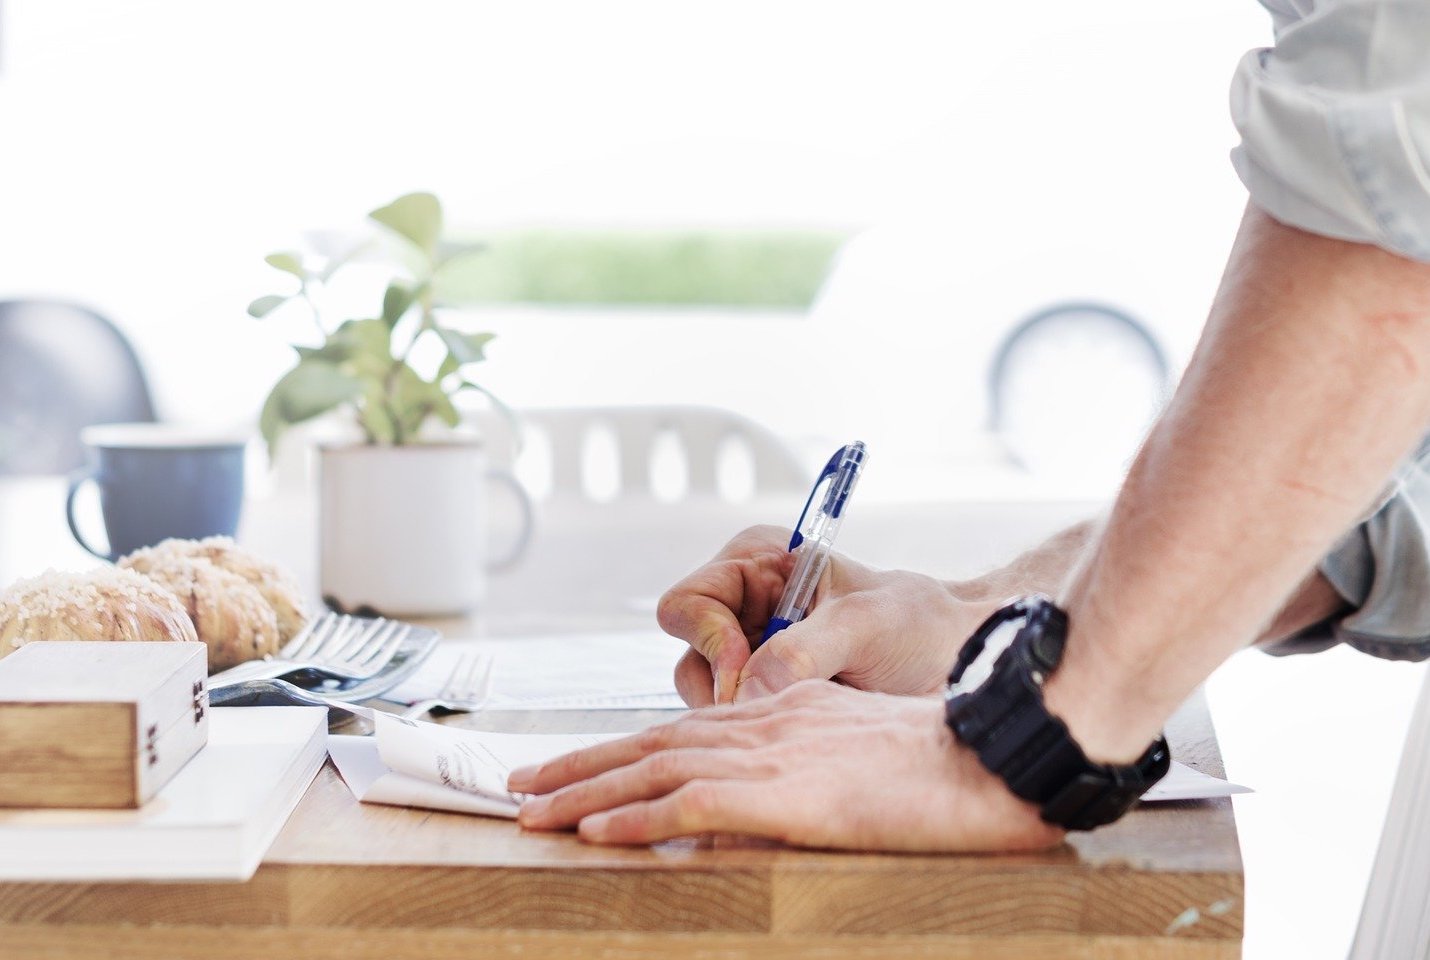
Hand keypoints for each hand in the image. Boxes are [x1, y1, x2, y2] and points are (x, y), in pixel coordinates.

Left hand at [509, 680, 1062, 851]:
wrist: (986, 755)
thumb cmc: (940, 758)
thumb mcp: (860, 749)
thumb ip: (806, 762)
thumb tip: (764, 797)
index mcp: (780, 712)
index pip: (679, 729)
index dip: (618, 747)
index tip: (573, 766)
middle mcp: (761, 724)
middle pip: (649, 743)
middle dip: (579, 765)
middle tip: (520, 784)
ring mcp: (769, 756)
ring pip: (653, 769)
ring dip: (584, 792)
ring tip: (530, 811)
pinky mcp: (782, 793)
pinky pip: (689, 804)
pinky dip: (634, 817)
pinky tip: (594, 832)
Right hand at [657, 525, 998, 704]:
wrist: (960, 662)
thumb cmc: (918, 625)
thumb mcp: (865, 625)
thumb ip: (803, 651)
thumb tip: (747, 690)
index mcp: (756, 564)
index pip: (688, 603)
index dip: (710, 640)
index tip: (748, 671)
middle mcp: (742, 608)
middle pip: (690, 656)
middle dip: (726, 688)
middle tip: (776, 707)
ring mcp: (751, 656)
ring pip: (707, 698)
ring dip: (745, 715)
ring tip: (805, 714)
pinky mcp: (766, 697)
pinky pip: (735, 723)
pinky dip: (759, 732)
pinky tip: (803, 731)